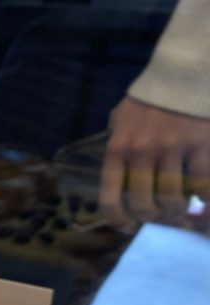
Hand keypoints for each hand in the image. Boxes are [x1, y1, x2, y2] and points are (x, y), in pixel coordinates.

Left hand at [100, 98, 209, 228]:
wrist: (185, 70)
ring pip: (173, 198)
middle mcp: (141, 151)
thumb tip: (115, 163)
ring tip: (182, 208)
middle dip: (153, 216)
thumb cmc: (152, 96)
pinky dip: (206, 200)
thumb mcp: (123, 117)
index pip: (110, 197)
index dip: (118, 220)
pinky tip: (205, 202)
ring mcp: (173, 148)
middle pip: (144, 204)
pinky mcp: (202, 143)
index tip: (127, 227)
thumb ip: (117, 139)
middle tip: (161, 215)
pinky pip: (204, 184)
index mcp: (118, 149)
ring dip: (178, 209)